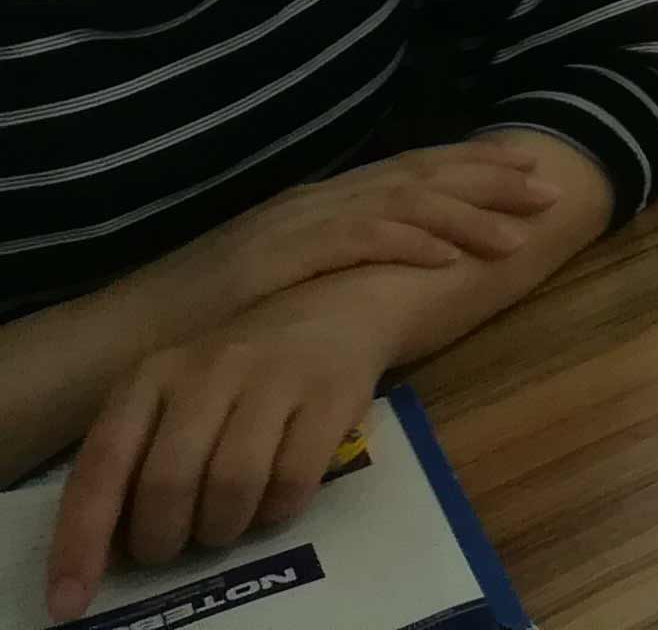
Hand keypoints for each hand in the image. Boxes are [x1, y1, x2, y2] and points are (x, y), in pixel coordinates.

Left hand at [48, 284, 397, 620]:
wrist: (336, 307)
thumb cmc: (237, 370)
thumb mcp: (173, 397)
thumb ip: (137, 459)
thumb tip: (107, 550)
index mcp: (152, 376)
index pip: (103, 464)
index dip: (82, 539)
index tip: (71, 601)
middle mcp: (208, 370)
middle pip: (168, 483)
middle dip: (163, 538)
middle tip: (172, 546)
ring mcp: (274, 376)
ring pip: (233, 485)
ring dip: (223, 528)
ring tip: (225, 524)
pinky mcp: (332, 393)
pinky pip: (294, 480)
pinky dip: (278, 511)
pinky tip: (274, 501)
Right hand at [171, 146, 557, 328]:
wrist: (123, 336)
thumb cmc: (203, 320)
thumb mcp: (283, 281)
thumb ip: (331, 266)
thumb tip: (386, 270)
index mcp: (319, 203)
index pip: (409, 173)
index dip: (471, 168)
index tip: (527, 171)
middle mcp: (314, 201)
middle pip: (417, 176)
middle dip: (486, 178)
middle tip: (547, 183)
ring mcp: (295, 226)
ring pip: (399, 204)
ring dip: (465, 212)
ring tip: (517, 226)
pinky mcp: (276, 259)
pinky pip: (357, 243)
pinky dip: (410, 243)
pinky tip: (451, 253)